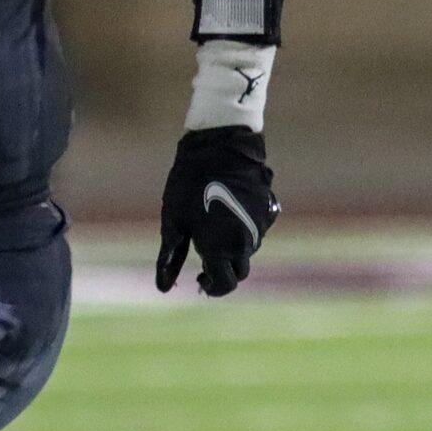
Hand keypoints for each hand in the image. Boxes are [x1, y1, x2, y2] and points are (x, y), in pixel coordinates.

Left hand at [155, 126, 280, 296]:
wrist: (220, 143)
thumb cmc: (189, 181)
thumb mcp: (173, 220)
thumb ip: (170, 256)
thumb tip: (163, 287)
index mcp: (221, 248)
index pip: (225, 284)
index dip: (212, 287)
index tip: (198, 278)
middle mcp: (246, 241)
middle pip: (240, 271)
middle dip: (224, 271)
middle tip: (204, 259)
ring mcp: (260, 224)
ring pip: (249, 250)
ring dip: (234, 250)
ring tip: (212, 230)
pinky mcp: (268, 208)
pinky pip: (256, 230)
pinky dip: (243, 231)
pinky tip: (226, 213)